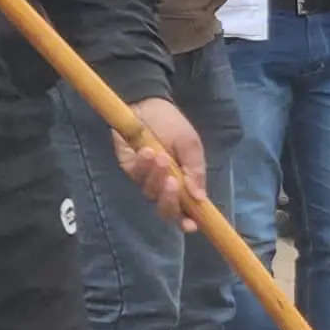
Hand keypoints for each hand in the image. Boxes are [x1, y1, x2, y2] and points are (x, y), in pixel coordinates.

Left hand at [113, 97, 204, 223]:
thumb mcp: (191, 145)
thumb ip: (196, 171)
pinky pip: (136, 176)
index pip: (187, 210)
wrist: (147, 104)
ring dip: (156, 177)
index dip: (188, 221)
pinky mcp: (129, 169)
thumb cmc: (172, 124)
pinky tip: (146, 151)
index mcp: (185, 183)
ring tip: (160, 155)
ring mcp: (145, 179)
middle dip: (170, 200)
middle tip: (173, 182)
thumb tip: (199, 198)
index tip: (192, 224)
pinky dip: (142, 165)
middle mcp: (165, 186)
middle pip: (166, 210)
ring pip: (150, 192)